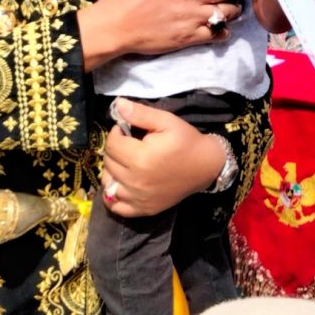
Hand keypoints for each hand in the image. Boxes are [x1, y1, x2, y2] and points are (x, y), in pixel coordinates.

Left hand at [99, 98, 224, 217]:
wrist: (206, 166)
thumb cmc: (186, 141)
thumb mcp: (166, 121)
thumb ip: (140, 113)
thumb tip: (118, 104)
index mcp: (140, 158)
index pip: (111, 144)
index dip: (116, 133)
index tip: (126, 130)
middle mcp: (136, 182)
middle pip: (108, 162)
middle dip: (114, 149)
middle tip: (128, 143)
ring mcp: (139, 199)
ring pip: (108, 183)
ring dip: (112, 170)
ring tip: (125, 161)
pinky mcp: (144, 210)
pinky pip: (116, 207)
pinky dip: (113, 196)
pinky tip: (122, 183)